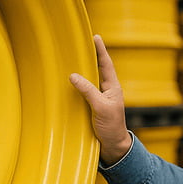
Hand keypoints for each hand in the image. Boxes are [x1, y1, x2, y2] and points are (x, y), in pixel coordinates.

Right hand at [69, 35, 131, 164]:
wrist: (113, 147)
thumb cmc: (111, 127)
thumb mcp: (101, 107)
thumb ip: (88, 91)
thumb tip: (73, 75)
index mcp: (113, 87)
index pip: (106, 64)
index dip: (100, 50)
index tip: (95, 36)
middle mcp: (106, 91)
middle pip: (97, 69)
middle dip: (90, 56)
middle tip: (81, 43)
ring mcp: (99, 99)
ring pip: (90, 80)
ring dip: (82, 70)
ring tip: (73, 58)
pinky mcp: (91, 107)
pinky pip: (84, 92)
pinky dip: (77, 85)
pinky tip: (69, 82)